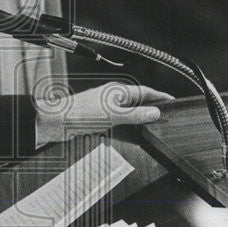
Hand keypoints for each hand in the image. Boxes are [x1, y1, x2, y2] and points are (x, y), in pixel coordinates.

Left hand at [34, 83, 172, 145]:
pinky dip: (126, 129)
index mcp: (117, 91)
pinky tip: (129, 135)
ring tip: (151, 128)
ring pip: (128, 114)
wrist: (56, 122)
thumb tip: (154, 113)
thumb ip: (135, 115)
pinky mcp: (98, 120)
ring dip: (138, 120)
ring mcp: (105, 109)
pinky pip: (118, 124)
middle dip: (151, 109)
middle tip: (165, 117)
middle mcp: (112, 98)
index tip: (171, 101)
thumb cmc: (79, 112)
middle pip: (137, 103)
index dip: (159, 96)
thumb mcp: (113, 115)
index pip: (145, 91)